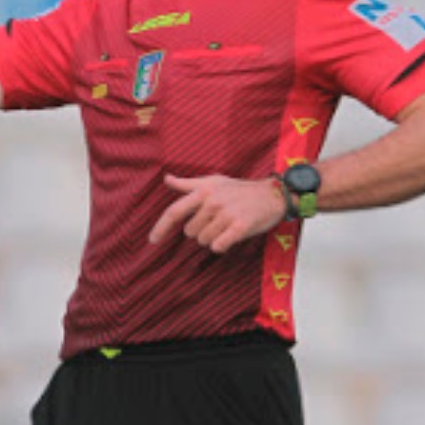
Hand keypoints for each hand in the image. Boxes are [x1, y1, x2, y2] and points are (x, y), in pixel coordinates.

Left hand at [149, 174, 285, 252]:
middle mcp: (212, 201)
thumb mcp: (213, 181)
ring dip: (213, 237)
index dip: (160, 227)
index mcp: (203, 191)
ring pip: (204, 241)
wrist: (271, 195)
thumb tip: (166, 179)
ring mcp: (226, 214)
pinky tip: (232, 235)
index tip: (152, 241)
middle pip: (190, 232)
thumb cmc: (239, 189)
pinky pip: (218, 246)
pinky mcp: (240, 226)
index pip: (174, 211)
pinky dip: (222, 244)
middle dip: (201, 230)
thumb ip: (188, 184)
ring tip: (227, 225)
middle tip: (218, 220)